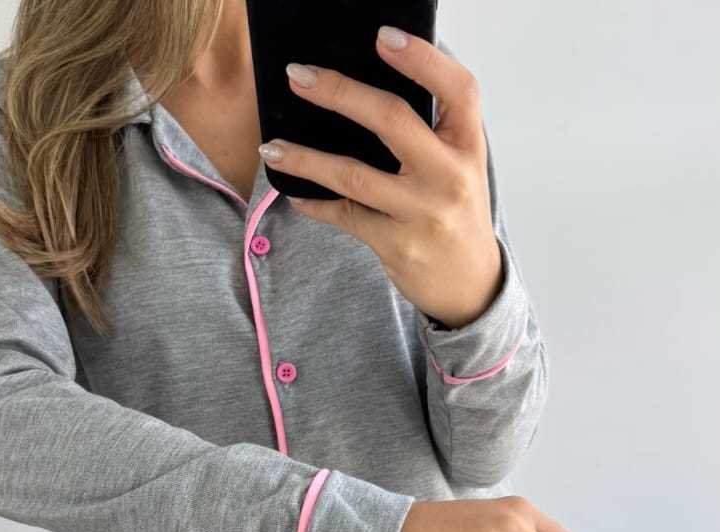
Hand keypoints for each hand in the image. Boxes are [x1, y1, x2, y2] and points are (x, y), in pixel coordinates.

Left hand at [257, 30, 503, 329]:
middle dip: (338, 92)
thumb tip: (369, 87)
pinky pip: (344, 216)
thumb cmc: (457, 213)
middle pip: (391, 120)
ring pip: (353, 175)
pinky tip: (292, 190)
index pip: (457, 88)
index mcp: (468, 146)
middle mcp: (449, 177)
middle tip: (298, 76)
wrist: (470, 284)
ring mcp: (421, 213)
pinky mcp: (396, 244)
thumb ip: (432, 131)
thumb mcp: (461, 166)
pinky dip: (314, 202)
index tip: (383, 36)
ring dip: (305, 157)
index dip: (422, 58)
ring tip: (271, 145)